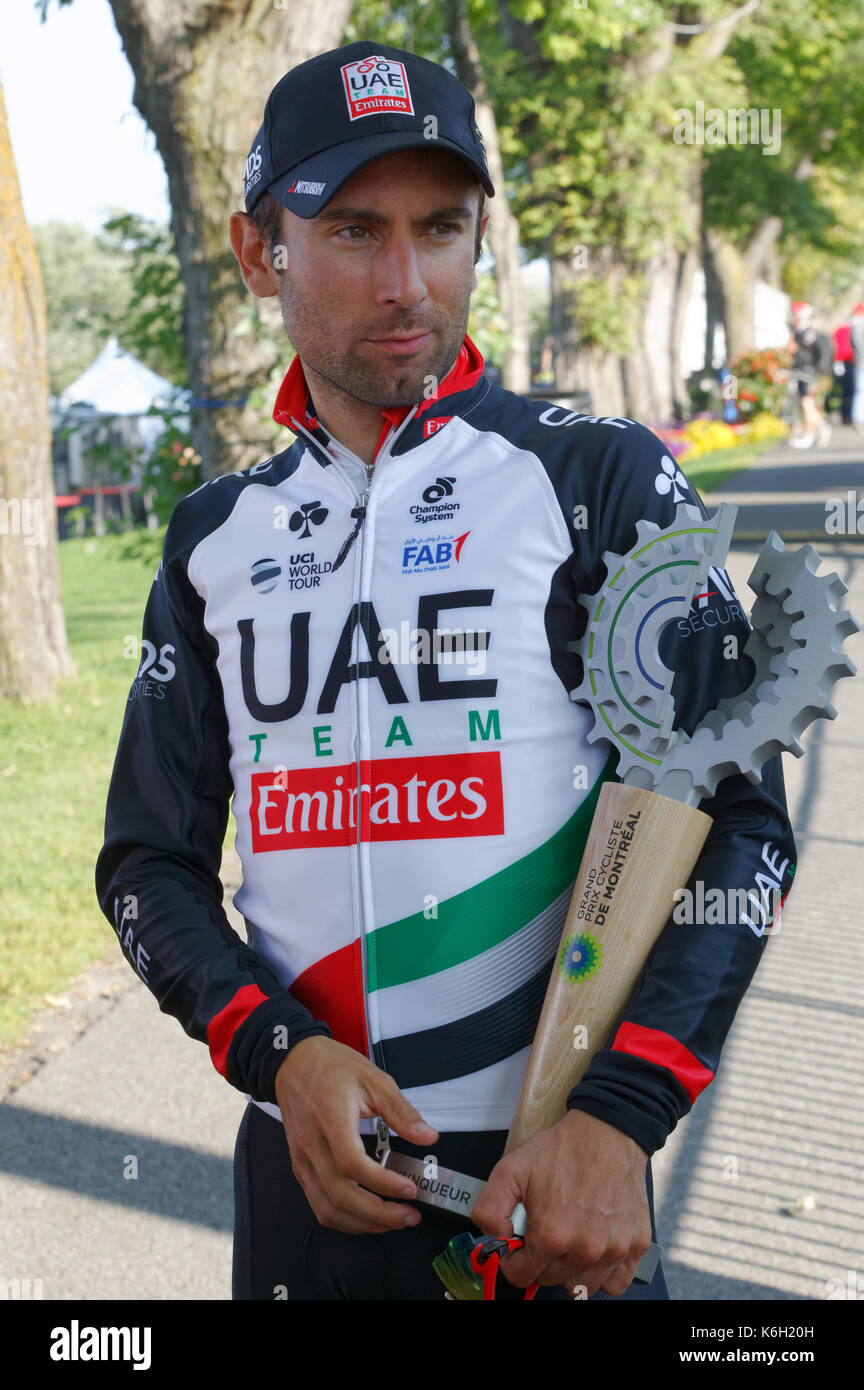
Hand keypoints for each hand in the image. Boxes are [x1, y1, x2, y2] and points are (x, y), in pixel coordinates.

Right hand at [274, 1036, 437, 1234]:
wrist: (292, 1063)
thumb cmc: (333, 1067)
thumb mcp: (373, 1078)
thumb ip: (401, 1110)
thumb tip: (429, 1137)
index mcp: (330, 1117)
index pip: (350, 1163)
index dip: (381, 1183)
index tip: (409, 1189)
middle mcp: (311, 1144)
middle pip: (339, 1195)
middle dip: (378, 1214)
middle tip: (410, 1216)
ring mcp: (302, 1159)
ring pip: (327, 1208)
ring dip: (362, 1223)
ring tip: (394, 1221)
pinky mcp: (300, 1167)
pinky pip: (318, 1204)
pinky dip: (345, 1219)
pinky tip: (368, 1216)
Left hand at [470, 1110, 651, 1297]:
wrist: (607, 1132)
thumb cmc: (562, 1150)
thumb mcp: (510, 1169)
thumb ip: (488, 1208)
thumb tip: (495, 1238)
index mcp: (552, 1235)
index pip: (521, 1276)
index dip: (514, 1260)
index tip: (519, 1245)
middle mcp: (585, 1249)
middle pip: (550, 1281)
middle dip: (541, 1261)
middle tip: (546, 1231)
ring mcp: (613, 1250)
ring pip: (582, 1288)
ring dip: (571, 1270)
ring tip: (570, 1240)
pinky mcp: (635, 1246)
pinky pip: (616, 1284)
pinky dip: (604, 1275)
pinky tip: (596, 1251)